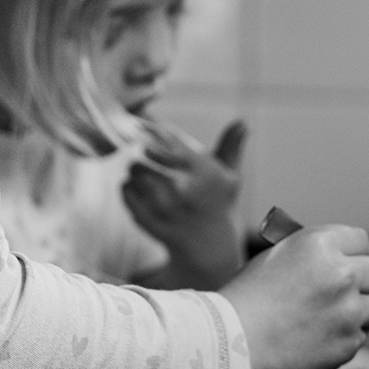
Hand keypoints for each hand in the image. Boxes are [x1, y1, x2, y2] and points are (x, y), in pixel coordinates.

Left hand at [122, 119, 246, 288]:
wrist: (207, 247)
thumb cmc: (217, 204)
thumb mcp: (229, 175)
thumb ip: (232, 145)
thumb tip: (242, 121)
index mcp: (203, 173)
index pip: (170, 141)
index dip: (156, 133)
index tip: (151, 131)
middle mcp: (183, 189)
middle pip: (146, 154)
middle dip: (145, 150)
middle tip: (147, 152)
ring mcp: (162, 206)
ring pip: (134, 171)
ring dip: (136, 168)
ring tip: (146, 172)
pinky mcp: (146, 219)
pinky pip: (125, 190)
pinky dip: (129, 186)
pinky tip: (142, 190)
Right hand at [218, 223, 368, 368]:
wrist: (231, 342)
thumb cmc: (246, 300)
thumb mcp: (276, 258)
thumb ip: (314, 256)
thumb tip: (342, 262)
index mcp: (319, 243)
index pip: (362, 241)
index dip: (364, 255)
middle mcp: (341, 272)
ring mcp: (348, 309)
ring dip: (368, 316)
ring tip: (339, 323)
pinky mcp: (348, 343)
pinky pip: (361, 339)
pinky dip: (348, 340)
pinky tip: (320, 342)